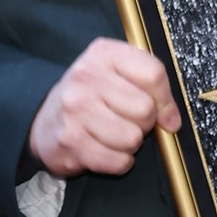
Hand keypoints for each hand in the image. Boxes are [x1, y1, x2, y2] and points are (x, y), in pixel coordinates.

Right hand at [28, 38, 181, 179]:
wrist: (43, 120)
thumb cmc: (89, 97)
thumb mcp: (116, 75)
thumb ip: (150, 88)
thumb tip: (172, 120)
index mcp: (103, 54)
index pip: (154, 74)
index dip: (165, 100)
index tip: (163, 113)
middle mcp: (86, 76)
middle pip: (146, 109)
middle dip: (144, 123)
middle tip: (126, 121)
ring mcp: (76, 109)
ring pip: (133, 138)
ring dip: (129, 145)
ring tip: (112, 135)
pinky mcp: (71, 140)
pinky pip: (119, 161)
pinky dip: (118, 162)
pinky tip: (104, 149)